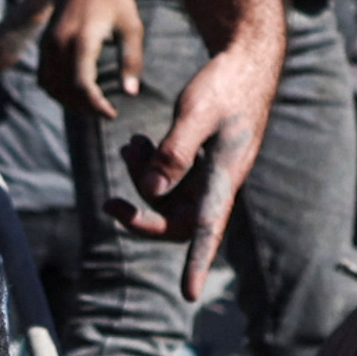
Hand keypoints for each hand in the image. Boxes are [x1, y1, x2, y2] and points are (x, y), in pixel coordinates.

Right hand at [26, 0, 145, 119]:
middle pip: (66, 92)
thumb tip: (130, 93)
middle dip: (86, 108)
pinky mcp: (44, 45)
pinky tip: (77, 94)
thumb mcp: (131, 26)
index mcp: (82, 40)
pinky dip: (58, 91)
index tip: (112, 114)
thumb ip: (132, 60)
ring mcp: (48, 45)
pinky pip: (45, 78)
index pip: (82, 86)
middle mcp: (59, 45)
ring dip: (70, 103)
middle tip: (106, 112)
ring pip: (52, 88)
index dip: (96, 106)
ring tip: (92, 106)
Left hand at [128, 25, 280, 289]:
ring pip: (166, 199)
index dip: (197, 263)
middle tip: (109, 204)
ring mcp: (208, 175)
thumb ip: (175, 152)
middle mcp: (217, 184)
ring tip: (130, 145)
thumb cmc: (226, 84)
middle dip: (141, 217)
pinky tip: (138, 143)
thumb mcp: (196, 112)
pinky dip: (148, 165)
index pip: (208, 229)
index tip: (188, 294)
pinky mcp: (199, 163)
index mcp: (224, 177)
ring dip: (140, 180)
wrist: (247, 62)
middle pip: (176, 223)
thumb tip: (151, 192)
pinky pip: (167, 179)